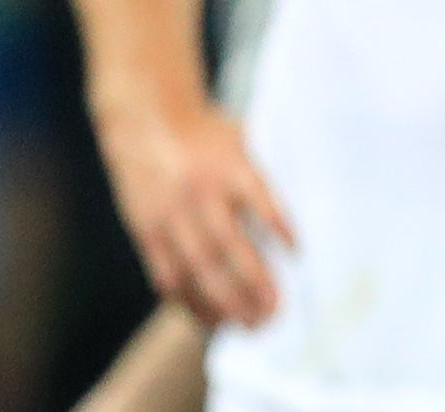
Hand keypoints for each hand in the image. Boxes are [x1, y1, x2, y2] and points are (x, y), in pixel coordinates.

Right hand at [97, 98, 293, 327]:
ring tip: (247, 325)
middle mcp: (200, 190)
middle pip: (227, 244)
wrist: (146, 118)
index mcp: (230, 163)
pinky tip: (209, 319)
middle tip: (274, 312)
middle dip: (252, 282)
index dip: (278, 227)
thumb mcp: (238, 139)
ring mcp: (170, 213)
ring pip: (196, 267)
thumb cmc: (205, 135)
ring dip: (223, 302)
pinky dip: (188, 300)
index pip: (259, 197)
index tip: (299, 255)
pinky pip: (167, 272)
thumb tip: (290, 223)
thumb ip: (259, 176)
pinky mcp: (147, 229)